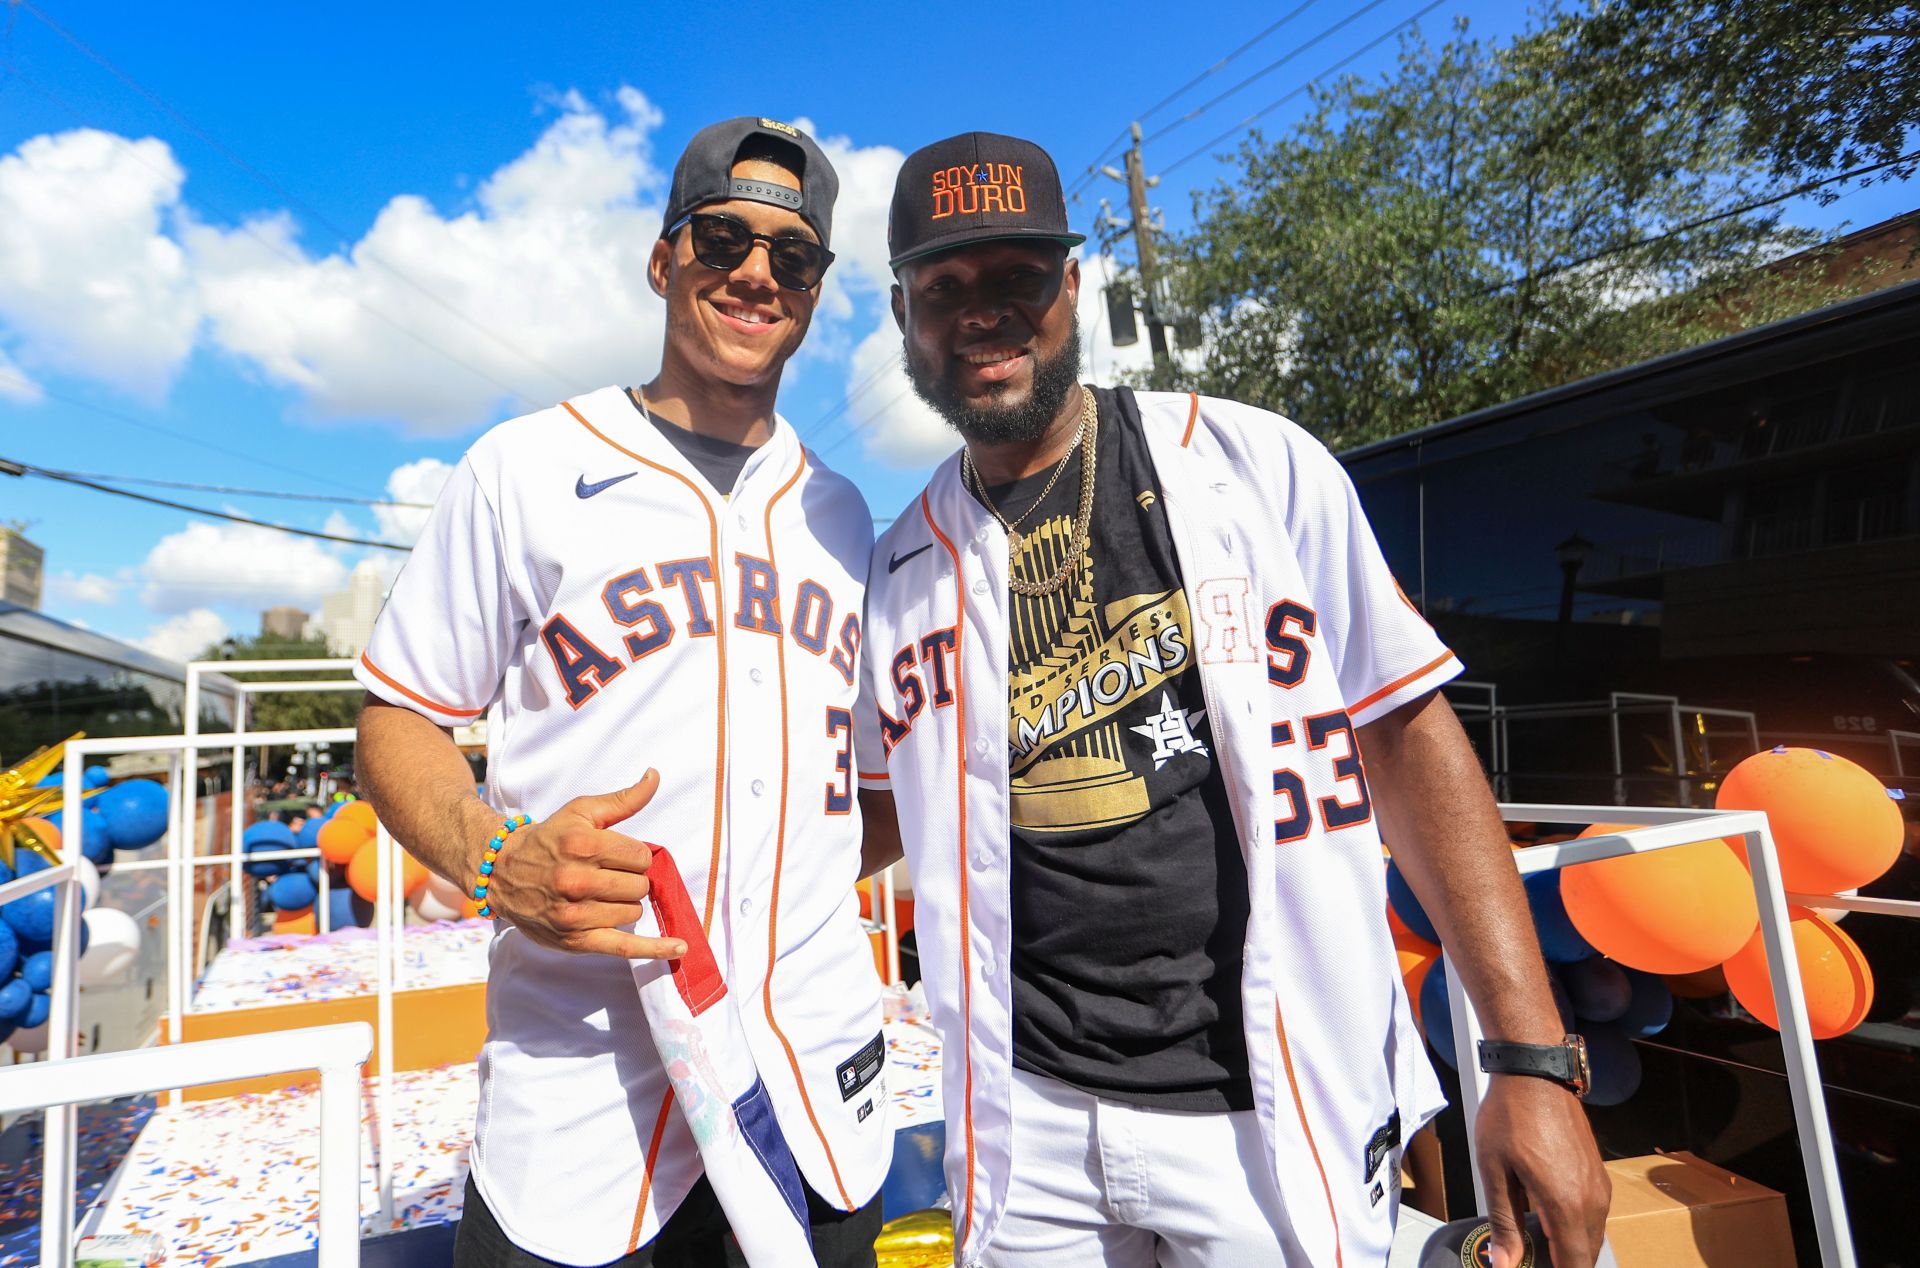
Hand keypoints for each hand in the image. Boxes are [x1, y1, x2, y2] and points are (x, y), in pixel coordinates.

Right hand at [480, 770, 685, 959]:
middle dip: (631, 879)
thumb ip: (623, 799)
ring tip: (599, 895)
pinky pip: (624, 948)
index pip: (641, 856)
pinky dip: (654, 949)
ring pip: (633, 912)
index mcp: (582, 845)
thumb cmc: (549, 839)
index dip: (635, 855)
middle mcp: (577, 880)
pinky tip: (679, 948)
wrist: (502, 871)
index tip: (617, 855)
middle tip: (607, 875)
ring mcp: (574, 914)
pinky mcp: (574, 940)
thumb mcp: (582, 811)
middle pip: (639, 886)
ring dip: (625, 904)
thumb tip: (655, 776)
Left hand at [1472, 1073, 1609, 1267]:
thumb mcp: (1495, 1171)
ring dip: (1570, 1246)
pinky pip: (1594, 1215)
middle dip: (1563, 1263)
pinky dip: (1576, 1227)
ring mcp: (1599, 1186)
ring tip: (1536, 1243)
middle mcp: (1592, 1200)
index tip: (1535, 1267)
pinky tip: (1548, 1220)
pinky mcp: (1598, 1174)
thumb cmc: (1511, 1118)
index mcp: (1566, 1204)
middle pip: (1586, 1255)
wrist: (1536, 1075)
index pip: (1575, 1264)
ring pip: (1592, 1236)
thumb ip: (1504, 1223)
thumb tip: (1504, 1263)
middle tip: (1532, 1258)